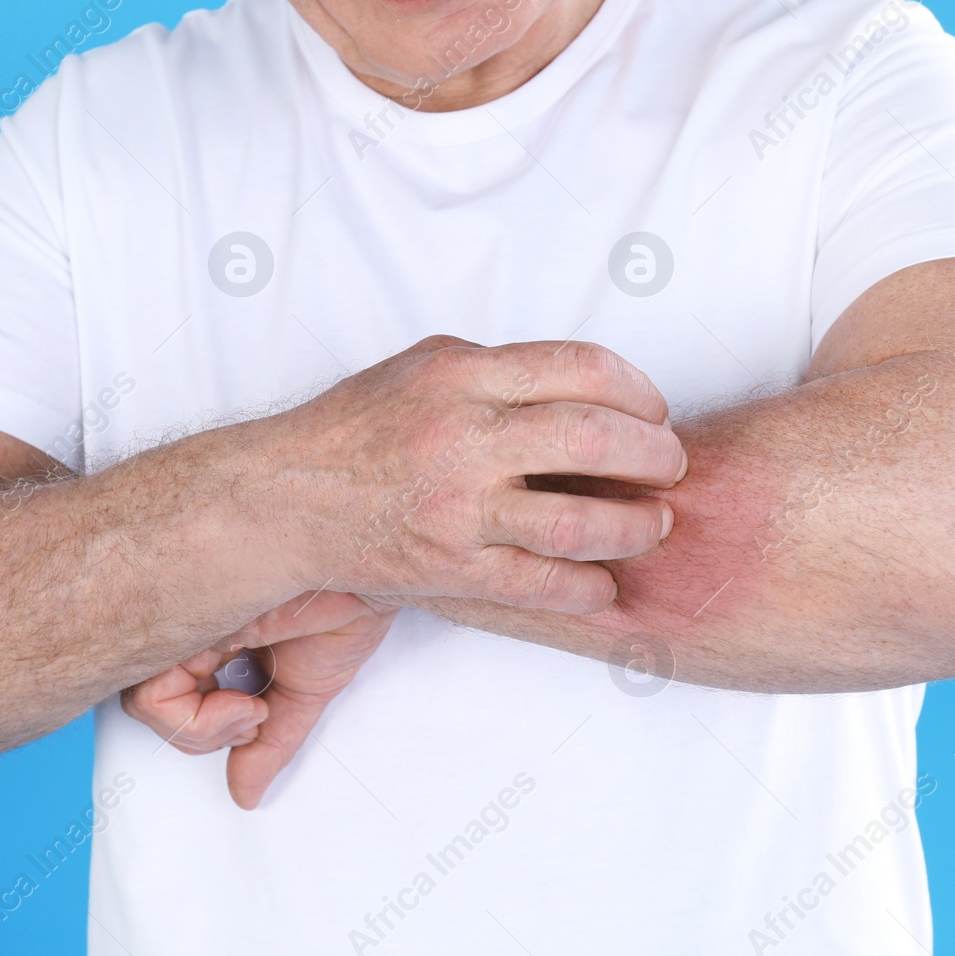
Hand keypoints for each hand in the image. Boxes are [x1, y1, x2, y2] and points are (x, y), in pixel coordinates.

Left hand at [122, 591, 399, 808]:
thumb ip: (269, 743)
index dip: (201, 725)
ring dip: (203, 730)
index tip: (256, 716)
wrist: (364, 576)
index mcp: (212, 638)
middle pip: (146, 702)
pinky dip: (201, 721)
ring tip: (253, 709)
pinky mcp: (185, 622)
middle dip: (195, 732)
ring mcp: (184, 622)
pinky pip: (156, 696)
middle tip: (250, 718)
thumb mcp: (304, 692)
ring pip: (143, 704)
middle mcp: (191, 627)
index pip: (166, 695)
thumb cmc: (344, 607)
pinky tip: (246, 703)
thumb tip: (246, 794)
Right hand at [242, 337, 687, 613]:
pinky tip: (602, 584)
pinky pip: (539, 584)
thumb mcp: (424, 367)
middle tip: (669, 467)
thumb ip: (500, 372)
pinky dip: (584, 588)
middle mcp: (463, 437)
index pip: (583, 369)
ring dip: (634, 528)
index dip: (639, 391)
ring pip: (577, 522)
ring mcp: (457, 509)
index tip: (653, 410)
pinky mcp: (449, 568)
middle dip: (654, 456)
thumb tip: (586, 386)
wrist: (284, 500)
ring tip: (652, 526)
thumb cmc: (354, 429)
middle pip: (595, 440)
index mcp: (462, 374)